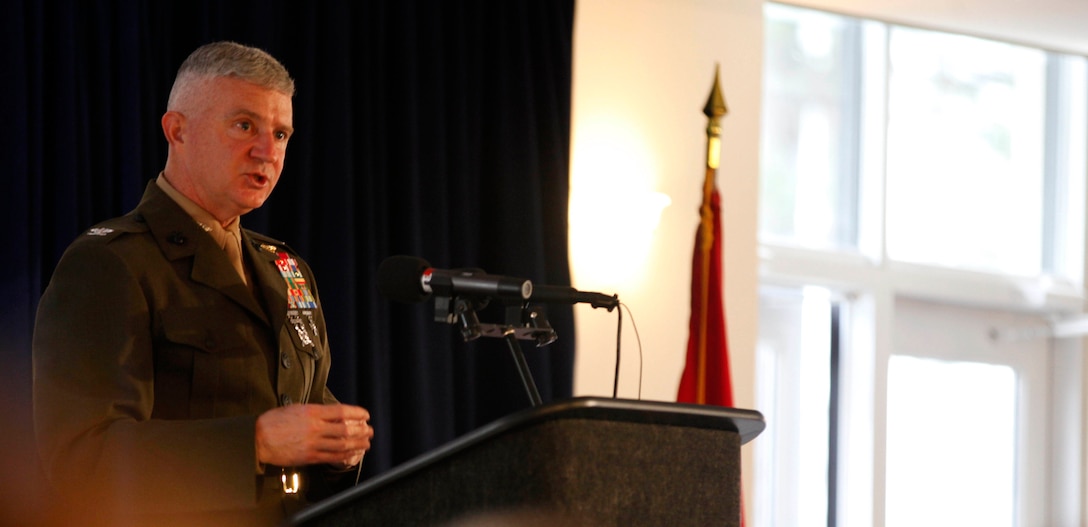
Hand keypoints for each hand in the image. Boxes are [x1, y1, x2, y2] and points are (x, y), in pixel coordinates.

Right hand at [255, 403, 372, 467]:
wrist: (258, 438)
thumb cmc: (275, 421)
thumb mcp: (296, 408)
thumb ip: (315, 411)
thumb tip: (331, 413)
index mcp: (312, 412)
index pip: (341, 411)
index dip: (357, 413)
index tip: (366, 415)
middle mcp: (315, 427)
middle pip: (346, 429)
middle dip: (362, 430)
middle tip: (371, 431)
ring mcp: (313, 443)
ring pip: (342, 444)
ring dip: (358, 444)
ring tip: (367, 443)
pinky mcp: (309, 457)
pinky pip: (331, 457)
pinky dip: (344, 456)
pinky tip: (352, 454)